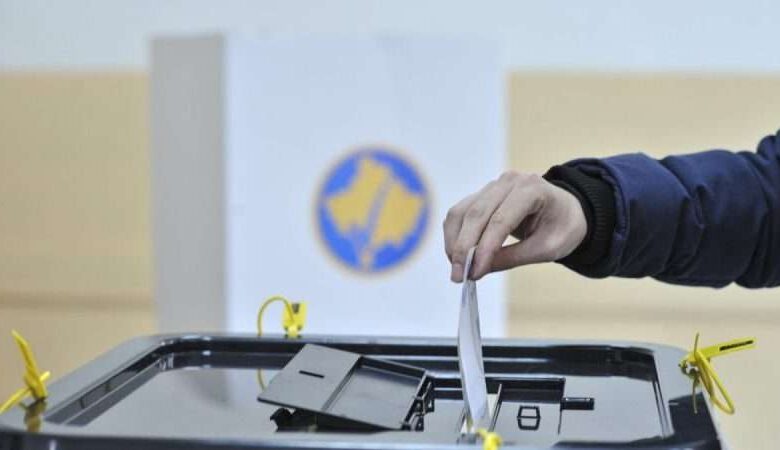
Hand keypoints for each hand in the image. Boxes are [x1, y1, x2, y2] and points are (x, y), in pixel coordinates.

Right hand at [444, 171, 586, 281]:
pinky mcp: (481, 195)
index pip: (501, 219)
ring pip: (462, 212)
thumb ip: (512, 258)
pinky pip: (460, 213)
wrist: (566, 211)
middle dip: (463, 248)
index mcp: (532, 190)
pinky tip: (456, 255)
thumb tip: (477, 270)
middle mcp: (509, 182)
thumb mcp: (547, 249)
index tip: (473, 273)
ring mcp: (493, 186)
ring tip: (456, 269)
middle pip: (477, 214)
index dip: (484, 247)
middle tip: (457, 276)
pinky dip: (454, 235)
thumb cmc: (562, 228)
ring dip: (454, 242)